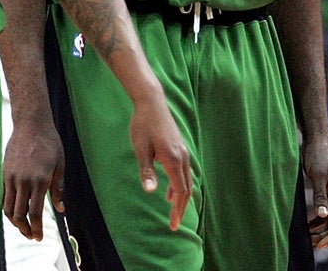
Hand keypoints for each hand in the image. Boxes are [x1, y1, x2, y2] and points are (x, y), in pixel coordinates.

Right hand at [2, 122, 65, 240]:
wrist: (31, 124)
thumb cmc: (49, 143)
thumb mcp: (60, 165)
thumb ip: (58, 189)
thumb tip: (61, 210)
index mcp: (40, 181)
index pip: (35, 213)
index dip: (37, 228)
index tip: (39, 237)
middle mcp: (24, 181)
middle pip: (19, 214)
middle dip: (25, 229)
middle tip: (32, 236)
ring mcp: (12, 177)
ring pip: (8, 208)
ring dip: (15, 222)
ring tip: (23, 227)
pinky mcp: (5, 173)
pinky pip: (5, 196)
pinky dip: (9, 208)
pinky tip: (16, 212)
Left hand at [128, 91, 191, 230]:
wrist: (152, 102)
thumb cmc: (143, 125)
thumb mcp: (140, 148)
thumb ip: (146, 170)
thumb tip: (150, 192)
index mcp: (172, 159)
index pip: (180, 192)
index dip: (177, 210)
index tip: (173, 225)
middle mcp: (182, 157)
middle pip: (186, 189)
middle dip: (181, 208)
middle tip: (174, 225)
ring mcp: (183, 152)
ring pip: (187, 181)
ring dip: (181, 197)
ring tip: (173, 211)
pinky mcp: (180, 148)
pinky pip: (184, 172)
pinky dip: (180, 185)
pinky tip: (171, 191)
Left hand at [304, 136, 327, 247]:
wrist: (317, 140)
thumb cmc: (317, 155)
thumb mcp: (317, 176)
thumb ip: (320, 195)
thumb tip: (322, 216)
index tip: (320, 245)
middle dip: (327, 235)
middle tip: (311, 244)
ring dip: (322, 230)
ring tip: (308, 237)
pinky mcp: (327, 191)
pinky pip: (326, 212)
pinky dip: (319, 221)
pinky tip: (308, 225)